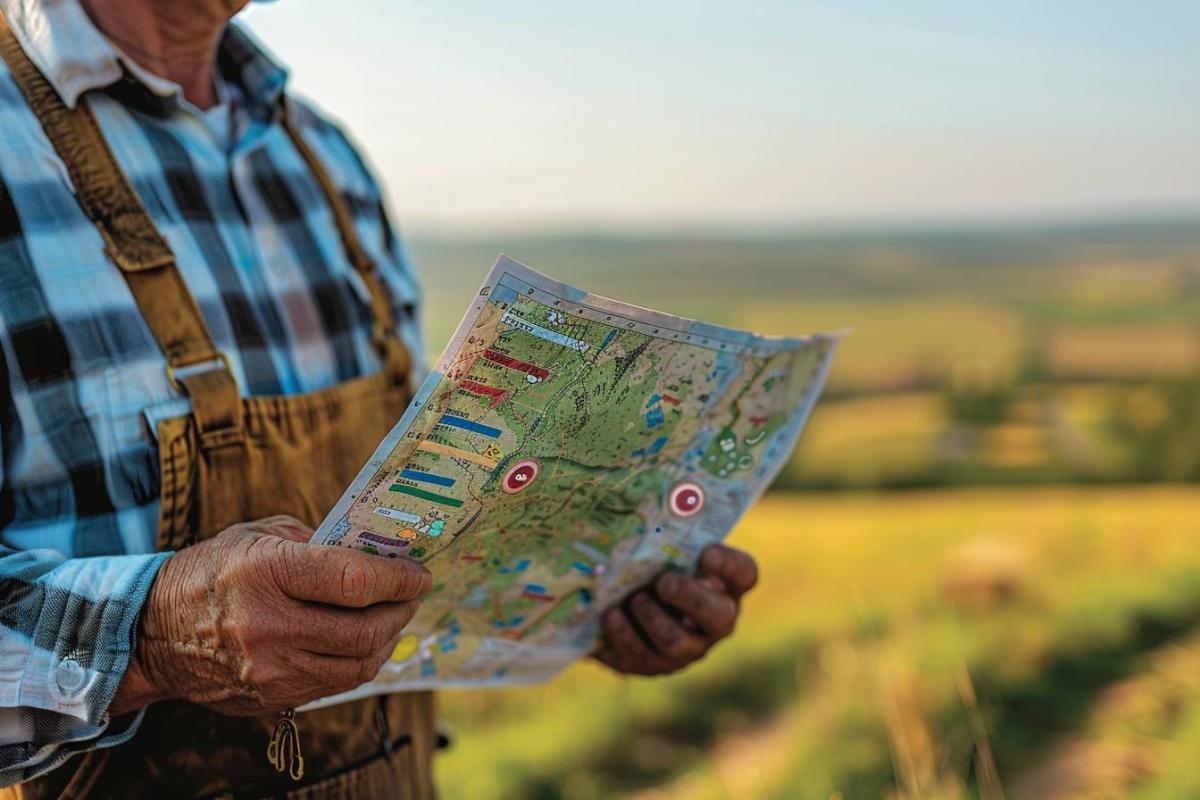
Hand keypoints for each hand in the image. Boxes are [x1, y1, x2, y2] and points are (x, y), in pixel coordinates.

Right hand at [110, 516, 430, 716]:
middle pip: (363, 630)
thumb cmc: (211, 572)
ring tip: (391, 619)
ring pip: (356, 666)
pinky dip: (357, 664)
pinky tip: (362, 643)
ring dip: (385, 641)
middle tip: (410, 596)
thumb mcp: (258, 537)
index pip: (354, 581)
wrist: (151, 632)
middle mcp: (268, 626)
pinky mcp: (271, 698)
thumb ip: (316, 541)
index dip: (398, 578)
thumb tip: (371, 551)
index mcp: (265, 574)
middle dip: (400, 611)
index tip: (418, 574)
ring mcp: (270, 670)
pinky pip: (333, 685)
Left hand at [594, 544, 756, 675]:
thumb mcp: (667, 552)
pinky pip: (640, 655)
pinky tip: (611, 614)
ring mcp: (686, 648)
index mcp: (725, 585)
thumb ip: (669, 539)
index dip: (729, 565)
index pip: (744, 573)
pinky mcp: (652, 664)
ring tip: (635, 598)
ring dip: (653, 618)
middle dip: (690, 598)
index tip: (706, 552)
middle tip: (664, 581)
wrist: (622, 605)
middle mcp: (714, 622)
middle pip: (719, 617)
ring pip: (676, 643)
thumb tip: (646, 511)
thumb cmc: (653, 567)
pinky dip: (623, 633)